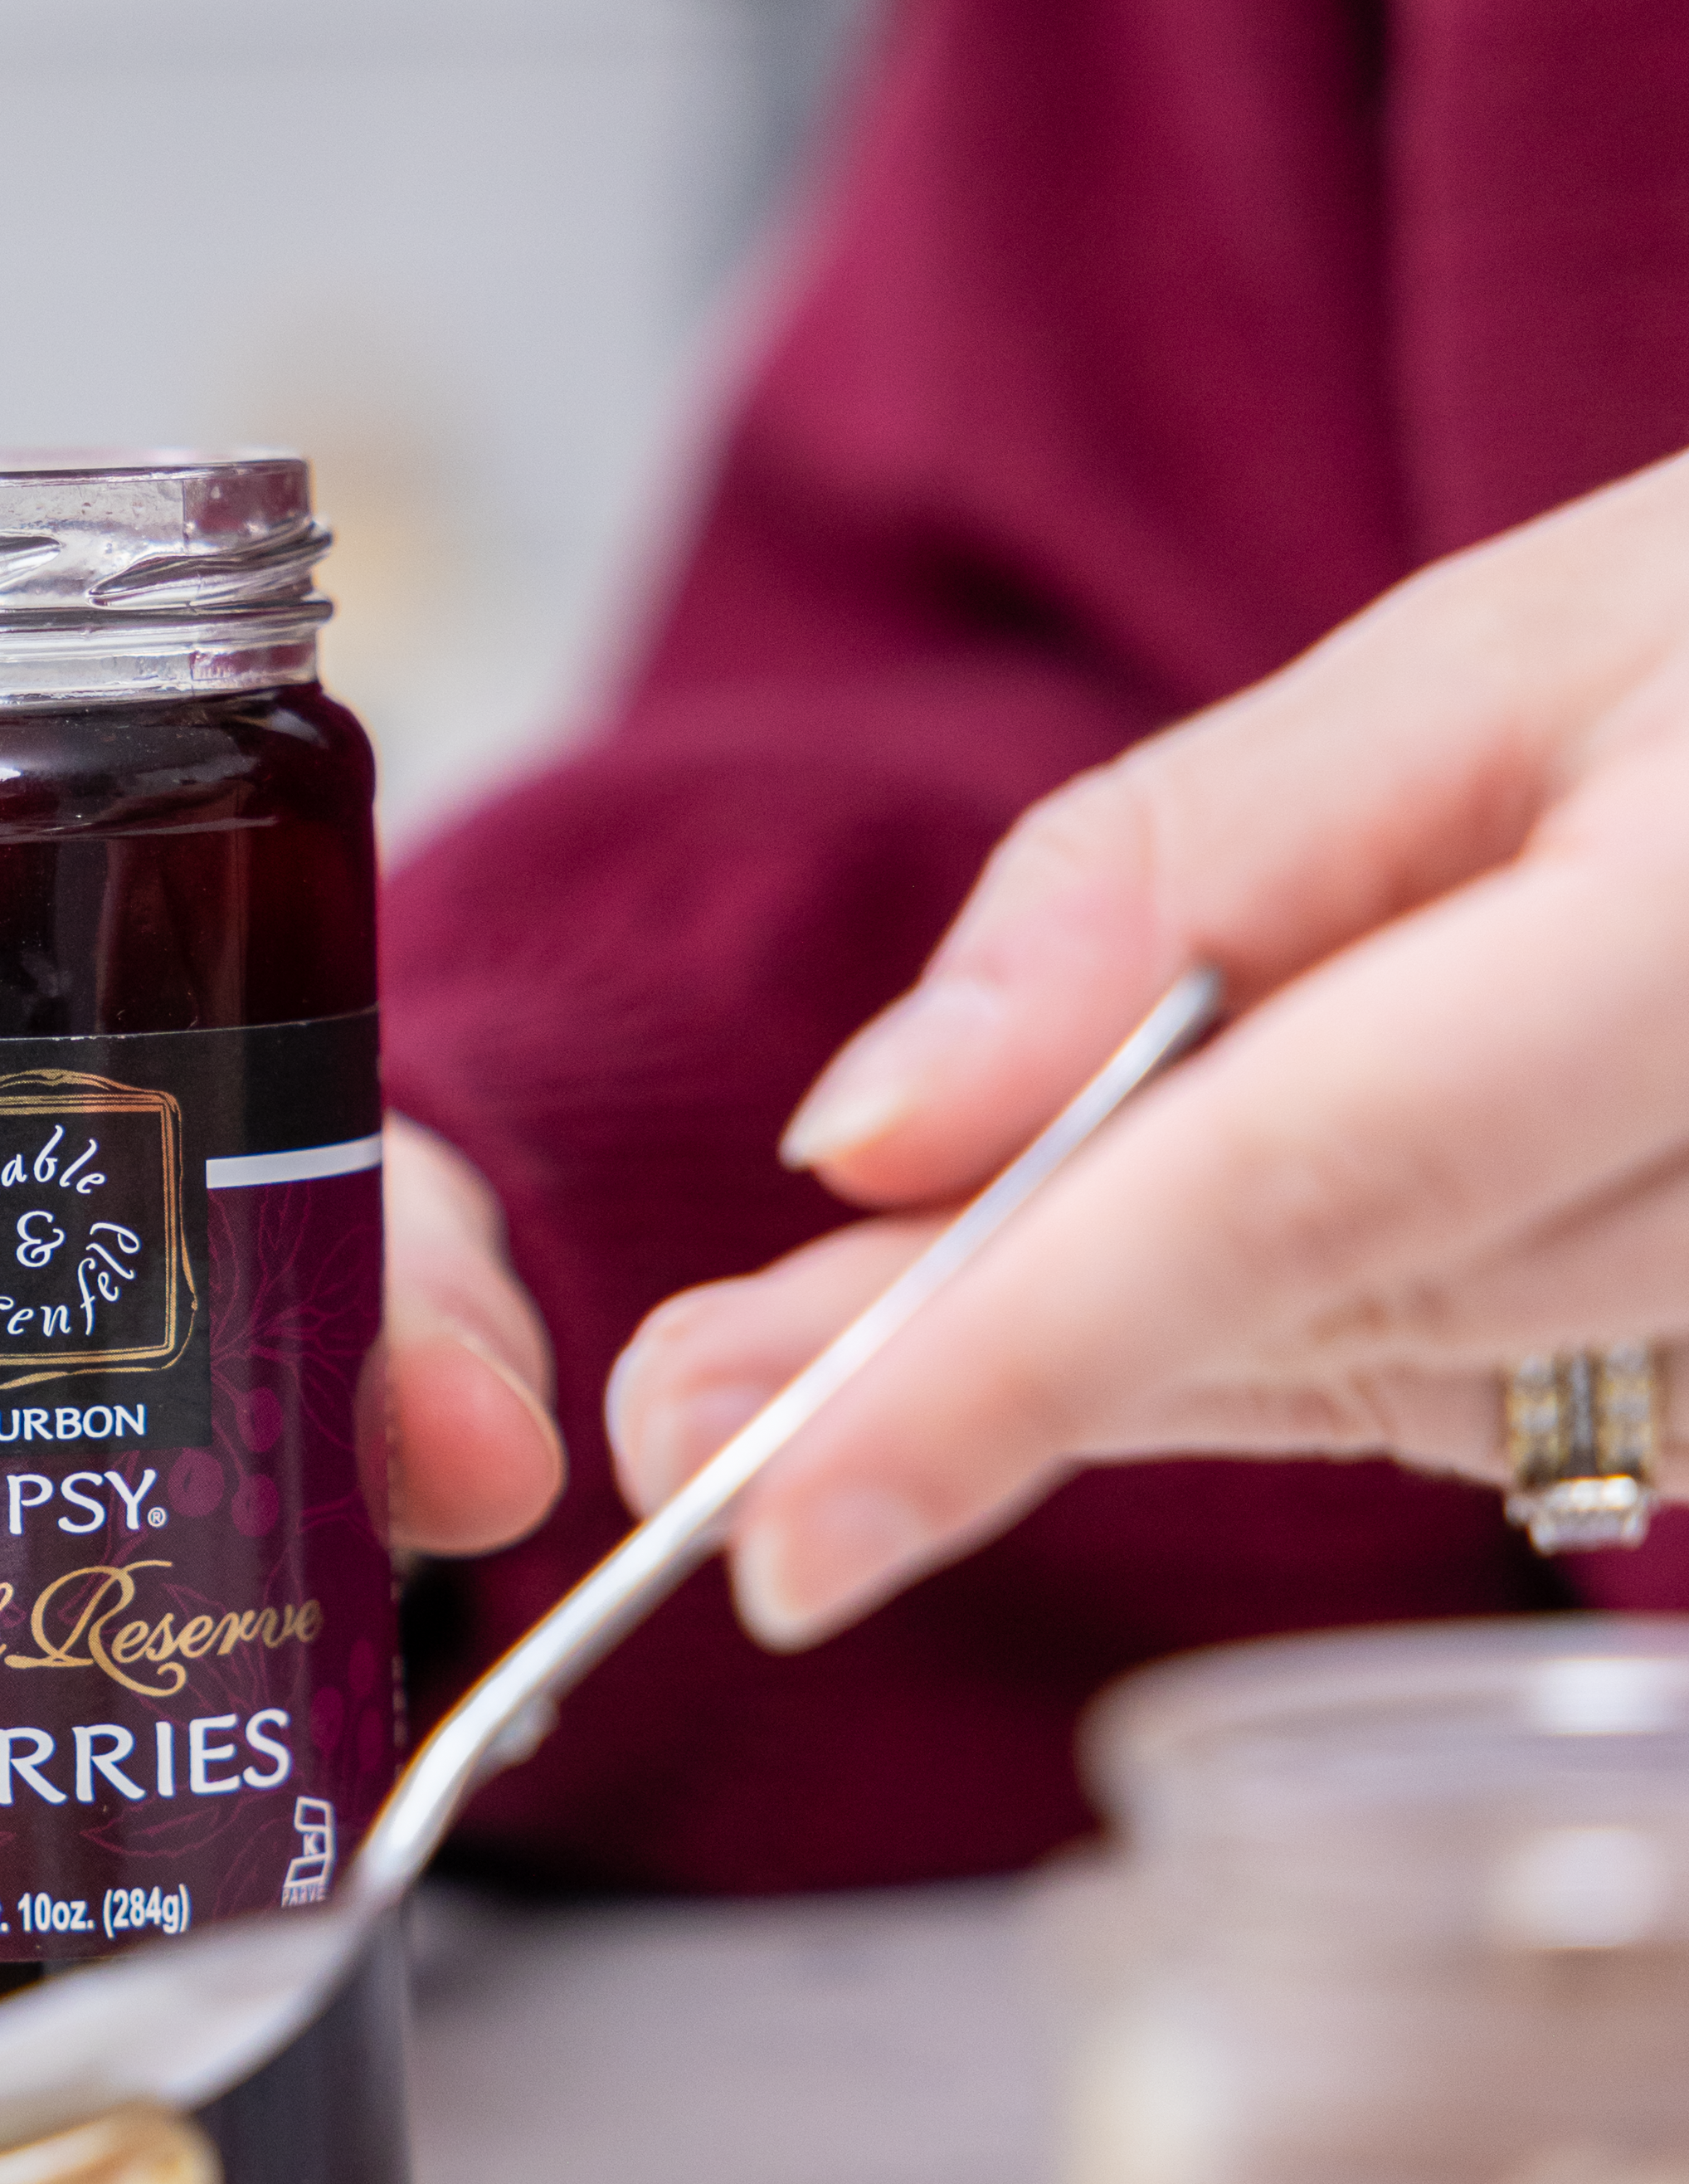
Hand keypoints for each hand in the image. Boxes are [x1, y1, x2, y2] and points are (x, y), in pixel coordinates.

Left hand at [604, 451, 1688, 1649]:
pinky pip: (1426, 1378)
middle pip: (1284, 1315)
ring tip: (781, 1381)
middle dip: (949, 1375)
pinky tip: (1046, 1323)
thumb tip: (877, 1125)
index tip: (775, 1532)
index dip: (1021, 1369)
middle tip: (671, 1413)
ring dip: (1061, 1373)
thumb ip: (1181, 879)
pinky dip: (1225, 1343)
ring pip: (1338, 1376)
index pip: (1305, 1191)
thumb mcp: (1512, 651)